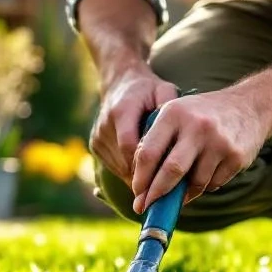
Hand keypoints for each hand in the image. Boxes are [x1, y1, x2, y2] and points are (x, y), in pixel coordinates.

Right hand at [89, 66, 178, 183]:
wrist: (120, 82)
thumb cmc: (148, 90)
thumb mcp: (163, 91)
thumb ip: (169, 109)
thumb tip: (177, 134)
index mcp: (121, 111)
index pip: (129, 146)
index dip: (145, 165)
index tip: (164, 179)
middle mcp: (105, 125)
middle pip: (123, 161)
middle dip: (144, 177)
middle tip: (165, 189)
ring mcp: (97, 136)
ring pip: (118, 168)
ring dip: (137, 177)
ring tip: (158, 183)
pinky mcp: (94, 144)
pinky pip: (113, 167)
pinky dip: (129, 172)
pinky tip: (145, 173)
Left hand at [130, 90, 271, 213]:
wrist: (250, 105)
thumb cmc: (202, 115)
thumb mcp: (177, 114)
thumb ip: (157, 140)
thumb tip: (140, 181)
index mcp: (174, 113)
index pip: (149, 153)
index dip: (140, 178)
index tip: (137, 193)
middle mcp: (196, 127)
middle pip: (171, 171)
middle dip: (156, 194)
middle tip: (146, 207)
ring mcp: (219, 142)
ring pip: (195, 183)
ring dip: (184, 194)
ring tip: (180, 192)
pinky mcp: (236, 157)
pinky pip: (213, 184)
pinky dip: (204, 186)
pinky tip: (205, 175)